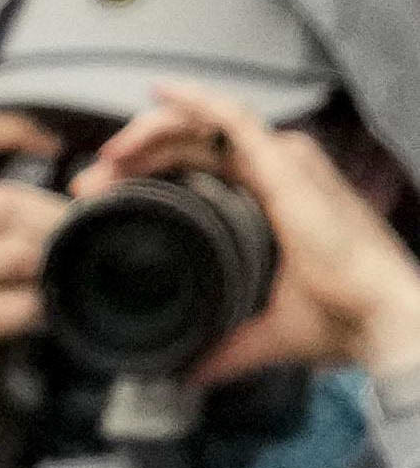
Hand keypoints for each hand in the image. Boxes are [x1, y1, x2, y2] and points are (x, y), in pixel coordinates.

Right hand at [0, 112, 69, 411]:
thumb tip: (84, 187)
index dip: (9, 129)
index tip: (51, 146)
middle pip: (6, 200)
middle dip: (58, 219)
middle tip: (89, 237)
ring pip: (18, 251)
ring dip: (57, 265)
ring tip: (70, 275)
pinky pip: (17, 303)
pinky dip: (45, 308)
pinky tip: (49, 314)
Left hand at [84, 87, 419, 384]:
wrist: (377, 319)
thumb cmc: (339, 319)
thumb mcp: (264, 333)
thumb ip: (224, 349)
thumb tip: (188, 375)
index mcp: (270, 203)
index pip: (197, 171)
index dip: (145, 175)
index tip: (99, 197)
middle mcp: (277, 175)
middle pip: (189, 147)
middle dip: (132, 158)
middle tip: (90, 184)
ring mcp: (282, 164)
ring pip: (203, 126)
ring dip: (148, 135)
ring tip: (108, 158)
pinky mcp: (285, 163)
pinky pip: (232, 117)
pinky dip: (193, 102)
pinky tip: (159, 91)